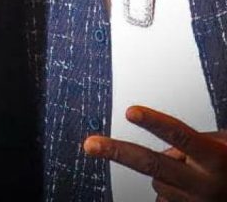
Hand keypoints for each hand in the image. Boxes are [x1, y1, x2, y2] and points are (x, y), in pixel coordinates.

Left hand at [83, 105, 226, 201]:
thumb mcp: (222, 144)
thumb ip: (191, 141)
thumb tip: (164, 145)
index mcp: (214, 159)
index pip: (179, 135)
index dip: (153, 122)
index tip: (130, 111)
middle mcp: (204, 184)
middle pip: (152, 164)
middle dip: (117, 152)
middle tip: (91, 145)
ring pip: (157, 181)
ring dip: (164, 172)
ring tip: (191, 171)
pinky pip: (163, 200)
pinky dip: (168, 190)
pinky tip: (185, 189)